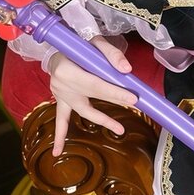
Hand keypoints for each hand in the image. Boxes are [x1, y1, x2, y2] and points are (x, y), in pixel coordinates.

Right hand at [47, 36, 138, 152]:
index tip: (134, 98)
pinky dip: (60, 136)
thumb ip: (110, 54)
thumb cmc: (77, 44)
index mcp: (66, 70)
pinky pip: (61, 120)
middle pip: (93, 97)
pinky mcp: (61, 101)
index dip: (115, 92)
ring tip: (120, 130)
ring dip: (102, 120)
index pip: (95, 84)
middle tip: (137, 105)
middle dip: (116, 100)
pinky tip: (56, 153)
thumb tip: (126, 70)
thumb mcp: (93, 41)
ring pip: (84, 110)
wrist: (58, 48)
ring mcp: (60, 95)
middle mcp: (61, 85)